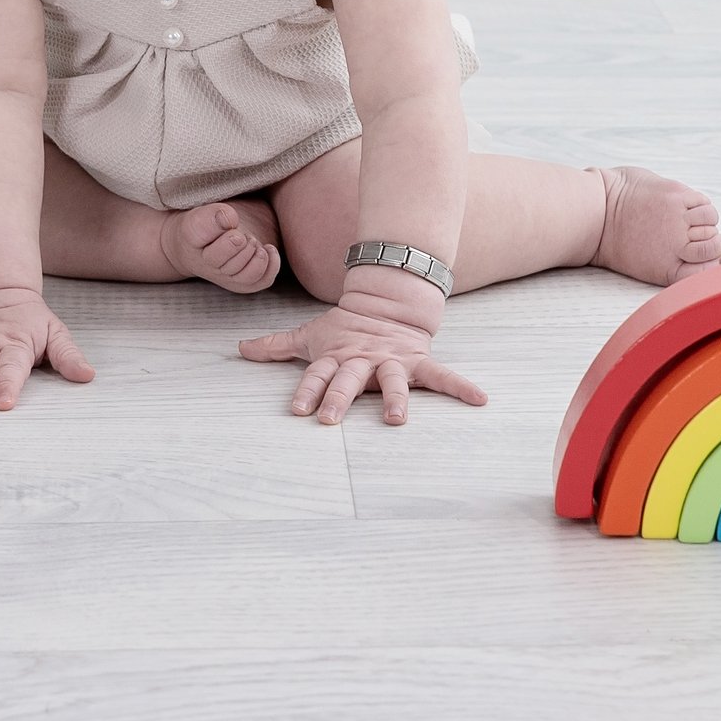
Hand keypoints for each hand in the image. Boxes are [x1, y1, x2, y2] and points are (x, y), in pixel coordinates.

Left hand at [237, 297, 486, 425]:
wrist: (387, 300)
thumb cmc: (345, 327)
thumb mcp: (311, 335)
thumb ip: (277, 345)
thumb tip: (240, 349)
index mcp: (337, 356)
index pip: (318, 374)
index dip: (307, 390)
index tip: (298, 410)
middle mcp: (363, 360)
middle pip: (349, 379)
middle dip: (339, 397)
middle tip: (329, 419)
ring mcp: (392, 362)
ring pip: (392, 381)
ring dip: (394, 400)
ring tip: (397, 420)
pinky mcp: (418, 362)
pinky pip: (443, 377)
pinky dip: (461, 387)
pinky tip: (480, 399)